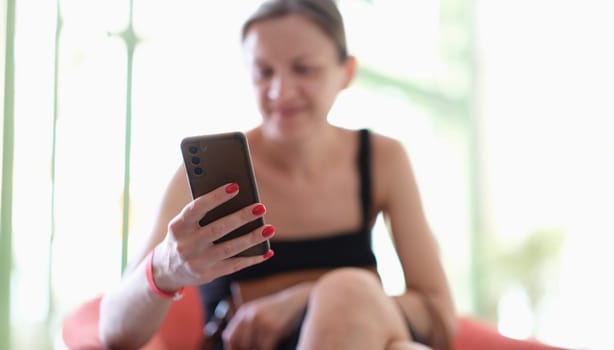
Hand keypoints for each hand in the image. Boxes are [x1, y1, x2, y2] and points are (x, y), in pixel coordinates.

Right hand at [152, 182, 274, 292]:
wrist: (166, 270)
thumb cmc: (183, 236)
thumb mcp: (184, 224)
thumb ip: (203, 213)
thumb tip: (237, 198)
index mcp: (178, 227)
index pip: (197, 209)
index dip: (216, 197)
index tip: (235, 186)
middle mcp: (186, 245)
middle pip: (218, 229)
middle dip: (241, 218)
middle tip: (260, 207)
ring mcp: (197, 262)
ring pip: (230, 249)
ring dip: (252, 238)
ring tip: (269, 228)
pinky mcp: (208, 275)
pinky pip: (234, 265)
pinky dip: (252, 258)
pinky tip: (266, 250)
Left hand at [222, 291, 304, 349]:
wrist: (297, 301)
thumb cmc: (278, 310)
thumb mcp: (258, 312)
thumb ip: (246, 326)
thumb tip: (235, 345)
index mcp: (244, 312)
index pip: (229, 336)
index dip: (232, 348)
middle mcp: (250, 316)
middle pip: (240, 343)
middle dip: (246, 349)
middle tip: (255, 347)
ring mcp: (262, 322)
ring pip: (253, 347)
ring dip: (259, 348)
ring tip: (266, 343)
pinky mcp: (274, 328)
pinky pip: (265, 347)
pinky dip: (268, 348)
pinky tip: (273, 345)